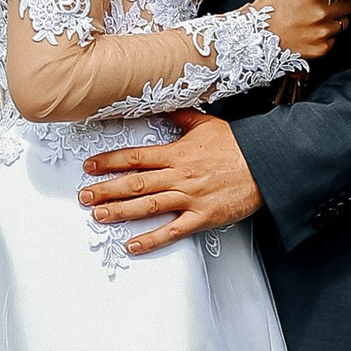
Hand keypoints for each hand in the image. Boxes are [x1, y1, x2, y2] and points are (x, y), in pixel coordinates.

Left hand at [80, 112, 263, 254]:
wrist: (267, 165)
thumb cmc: (238, 146)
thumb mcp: (206, 123)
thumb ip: (180, 116)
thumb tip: (160, 105)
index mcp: (177, 153)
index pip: (135, 157)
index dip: (109, 161)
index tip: (90, 166)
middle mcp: (179, 176)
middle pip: (134, 183)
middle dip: (105, 189)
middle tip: (84, 196)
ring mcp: (189, 198)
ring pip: (147, 206)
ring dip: (120, 212)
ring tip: (98, 216)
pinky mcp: (202, 217)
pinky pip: (172, 231)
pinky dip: (151, 240)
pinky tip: (132, 245)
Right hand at [259, 0, 350, 63]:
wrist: (256, 36)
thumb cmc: (268, 8)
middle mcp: (324, 12)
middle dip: (343, 3)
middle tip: (332, 5)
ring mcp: (324, 31)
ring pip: (344, 23)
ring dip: (335, 20)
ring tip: (318, 20)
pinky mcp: (321, 48)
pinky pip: (333, 41)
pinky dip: (326, 37)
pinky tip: (312, 33)